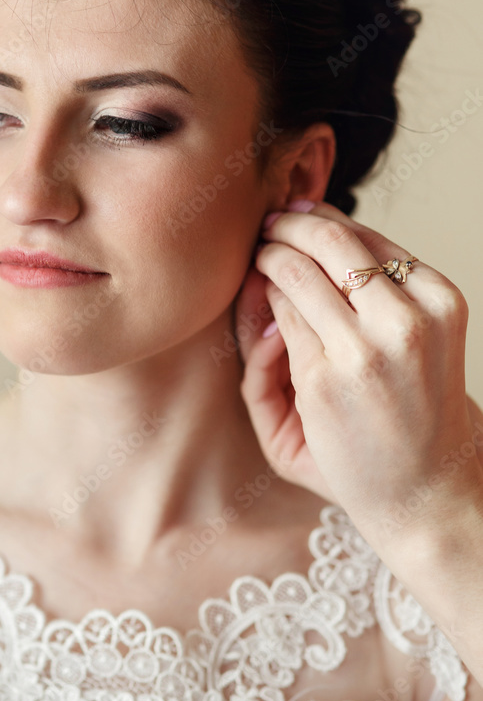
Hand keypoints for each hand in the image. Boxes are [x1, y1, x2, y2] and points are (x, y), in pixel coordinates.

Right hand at [234, 198, 482, 554]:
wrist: (427, 482)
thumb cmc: (351, 461)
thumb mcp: (285, 430)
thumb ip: (264, 361)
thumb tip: (264, 286)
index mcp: (330, 374)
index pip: (286, 285)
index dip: (266, 260)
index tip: (253, 253)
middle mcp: (378, 343)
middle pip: (322, 251)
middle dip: (288, 229)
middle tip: (270, 224)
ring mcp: (419, 322)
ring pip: (359, 242)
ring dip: (323, 225)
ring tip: (298, 218)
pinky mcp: (447, 308)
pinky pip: (395, 255)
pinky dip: (365, 241)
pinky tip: (342, 239)